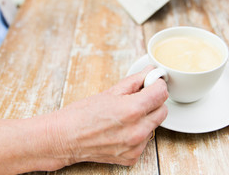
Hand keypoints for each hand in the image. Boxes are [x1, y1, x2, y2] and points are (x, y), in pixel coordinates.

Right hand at [44, 66, 167, 168]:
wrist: (65, 138)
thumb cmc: (82, 114)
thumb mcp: (110, 92)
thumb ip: (135, 81)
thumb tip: (150, 71)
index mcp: (133, 109)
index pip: (162, 93)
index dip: (157, 85)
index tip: (152, 83)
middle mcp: (138, 130)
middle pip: (163, 110)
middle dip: (153, 102)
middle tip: (137, 99)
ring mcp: (136, 146)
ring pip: (154, 126)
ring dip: (146, 119)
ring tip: (125, 117)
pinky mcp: (132, 157)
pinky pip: (144, 141)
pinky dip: (137, 134)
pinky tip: (121, 130)